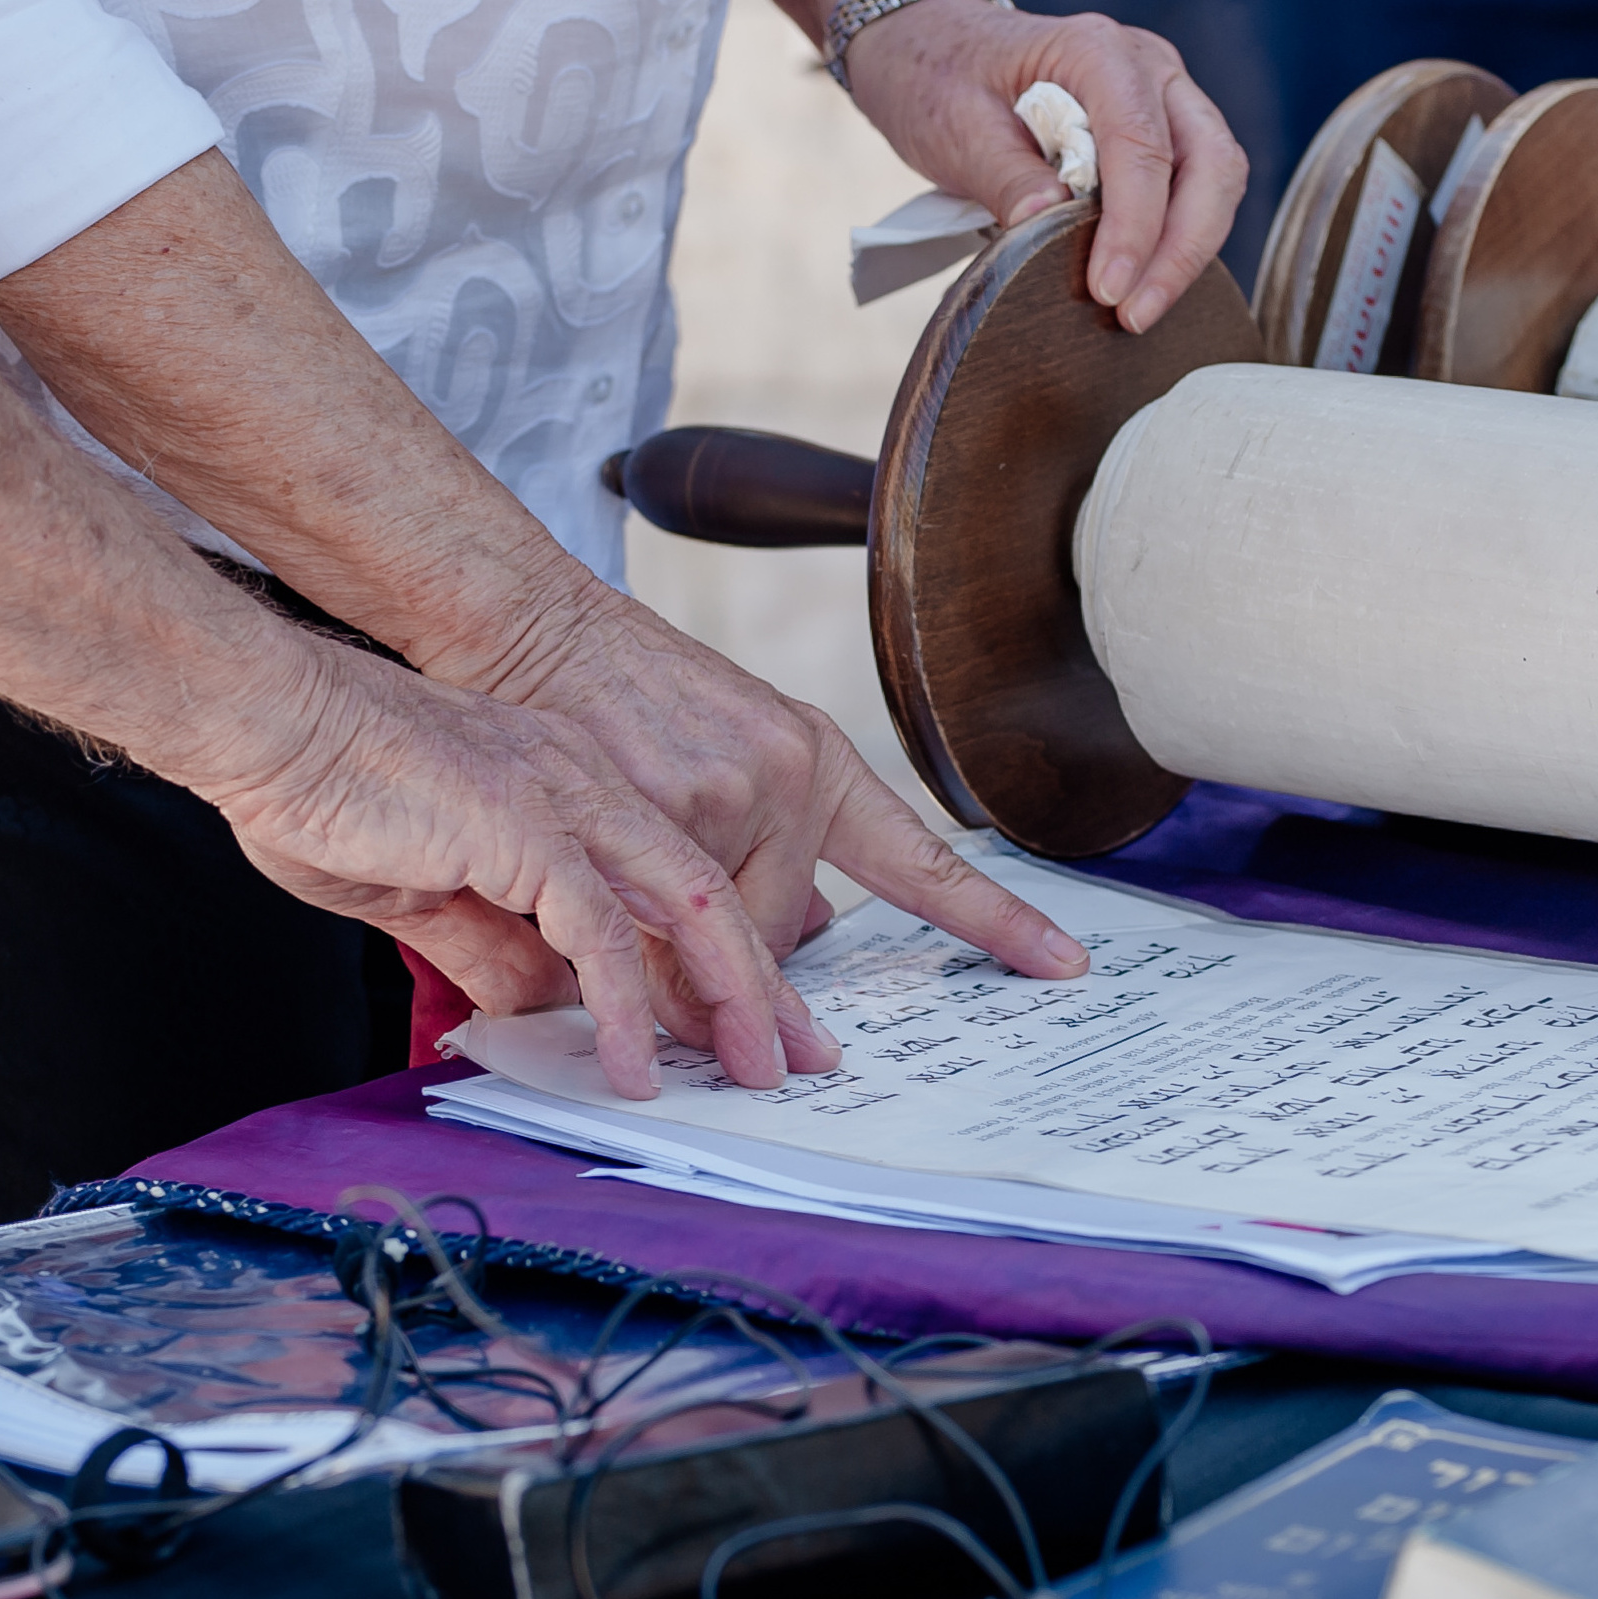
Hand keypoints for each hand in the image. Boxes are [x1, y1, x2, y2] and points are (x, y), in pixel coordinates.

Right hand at [199, 638, 847, 1101]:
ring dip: (728, 998)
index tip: (746, 1021)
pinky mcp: (529, 827)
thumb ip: (492, 940)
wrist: (265, 719)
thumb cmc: (321, 789)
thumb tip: (536, 1003)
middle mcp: (589, 785)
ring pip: (687, 908)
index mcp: (571, 786)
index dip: (720, 956)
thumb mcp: (428, 887)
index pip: (676, 881)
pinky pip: (599, 934)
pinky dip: (624, 1008)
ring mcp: (567, 799)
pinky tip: (633, 1066)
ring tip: (752, 1071)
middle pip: (710, 894)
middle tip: (798, 1056)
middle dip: (762, 983)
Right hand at [446, 580, 1091, 990]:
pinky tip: (594, 907)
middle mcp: (795, 773)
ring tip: (619, 898)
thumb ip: (774, 842)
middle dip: (732, 970)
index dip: (996, 919)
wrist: (532, 628)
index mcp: (818, 762)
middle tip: (694, 960)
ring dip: (667, 957)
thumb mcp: (722, 755)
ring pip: (719, 944)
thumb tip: (813, 937)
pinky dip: (626, 948)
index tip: (1065, 965)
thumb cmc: (617, 707)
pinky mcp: (672, 805)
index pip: (920, 861)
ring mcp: (738, 788)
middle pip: (785, 940)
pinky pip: (663, 932)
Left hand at [841, 0, 1246, 332]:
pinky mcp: (1162, 130)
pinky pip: (1195, 188)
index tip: (1108, 289)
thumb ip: (1005, 175)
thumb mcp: (954, 126)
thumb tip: (1048, 227)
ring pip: (1217, 178)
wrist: (934, 46)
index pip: (1141, 145)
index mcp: (1096, 50)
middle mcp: (1148, 66)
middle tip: (1136, 313)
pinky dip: (1177, 239)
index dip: (1134, 226)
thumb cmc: (941, 77)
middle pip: (1208, 162)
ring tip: (1139, 310)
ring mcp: (1163, 96)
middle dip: (1182, 248)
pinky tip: (1142, 283)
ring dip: (1187, 250)